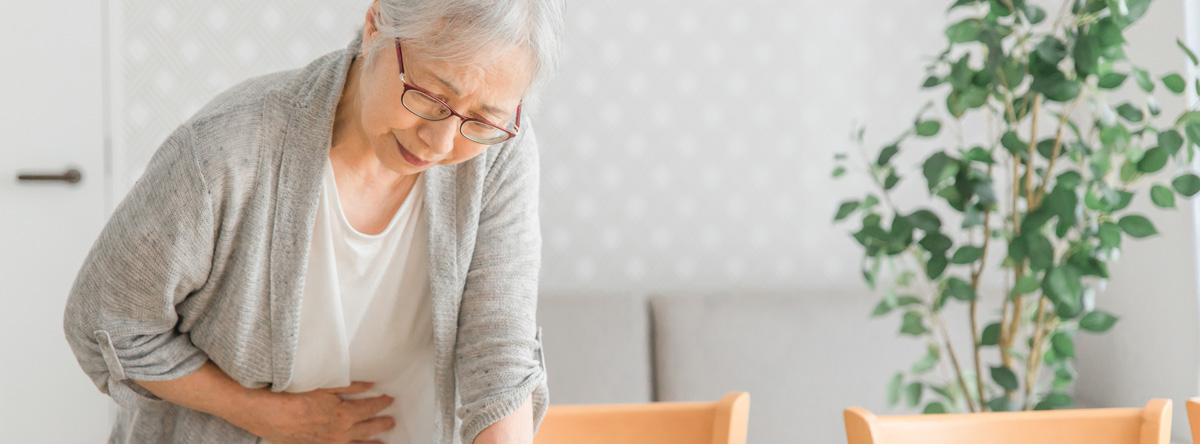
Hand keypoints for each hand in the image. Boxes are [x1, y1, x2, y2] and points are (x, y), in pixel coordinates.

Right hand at [245, 381, 395, 443]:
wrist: (266, 414)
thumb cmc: (293, 396)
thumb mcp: (324, 386)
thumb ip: (349, 386)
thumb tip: (369, 385)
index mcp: (344, 416)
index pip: (370, 409)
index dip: (381, 404)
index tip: (389, 400)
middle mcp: (339, 433)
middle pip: (367, 429)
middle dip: (381, 424)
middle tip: (391, 422)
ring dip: (371, 443)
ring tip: (382, 443)